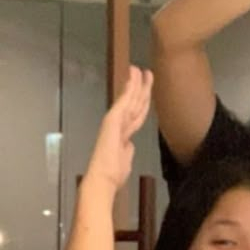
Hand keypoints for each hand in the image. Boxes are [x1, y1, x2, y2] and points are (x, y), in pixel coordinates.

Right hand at [85, 66, 153, 192]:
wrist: (102, 179)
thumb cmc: (111, 176)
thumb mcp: (124, 162)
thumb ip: (127, 152)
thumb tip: (130, 146)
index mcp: (123, 136)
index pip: (136, 115)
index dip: (142, 102)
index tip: (147, 91)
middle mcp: (120, 125)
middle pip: (135, 104)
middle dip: (143, 89)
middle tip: (147, 73)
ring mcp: (115, 121)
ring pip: (131, 99)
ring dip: (137, 83)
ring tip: (141, 70)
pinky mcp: (113, 119)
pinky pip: (124, 100)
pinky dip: (129, 87)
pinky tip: (133, 76)